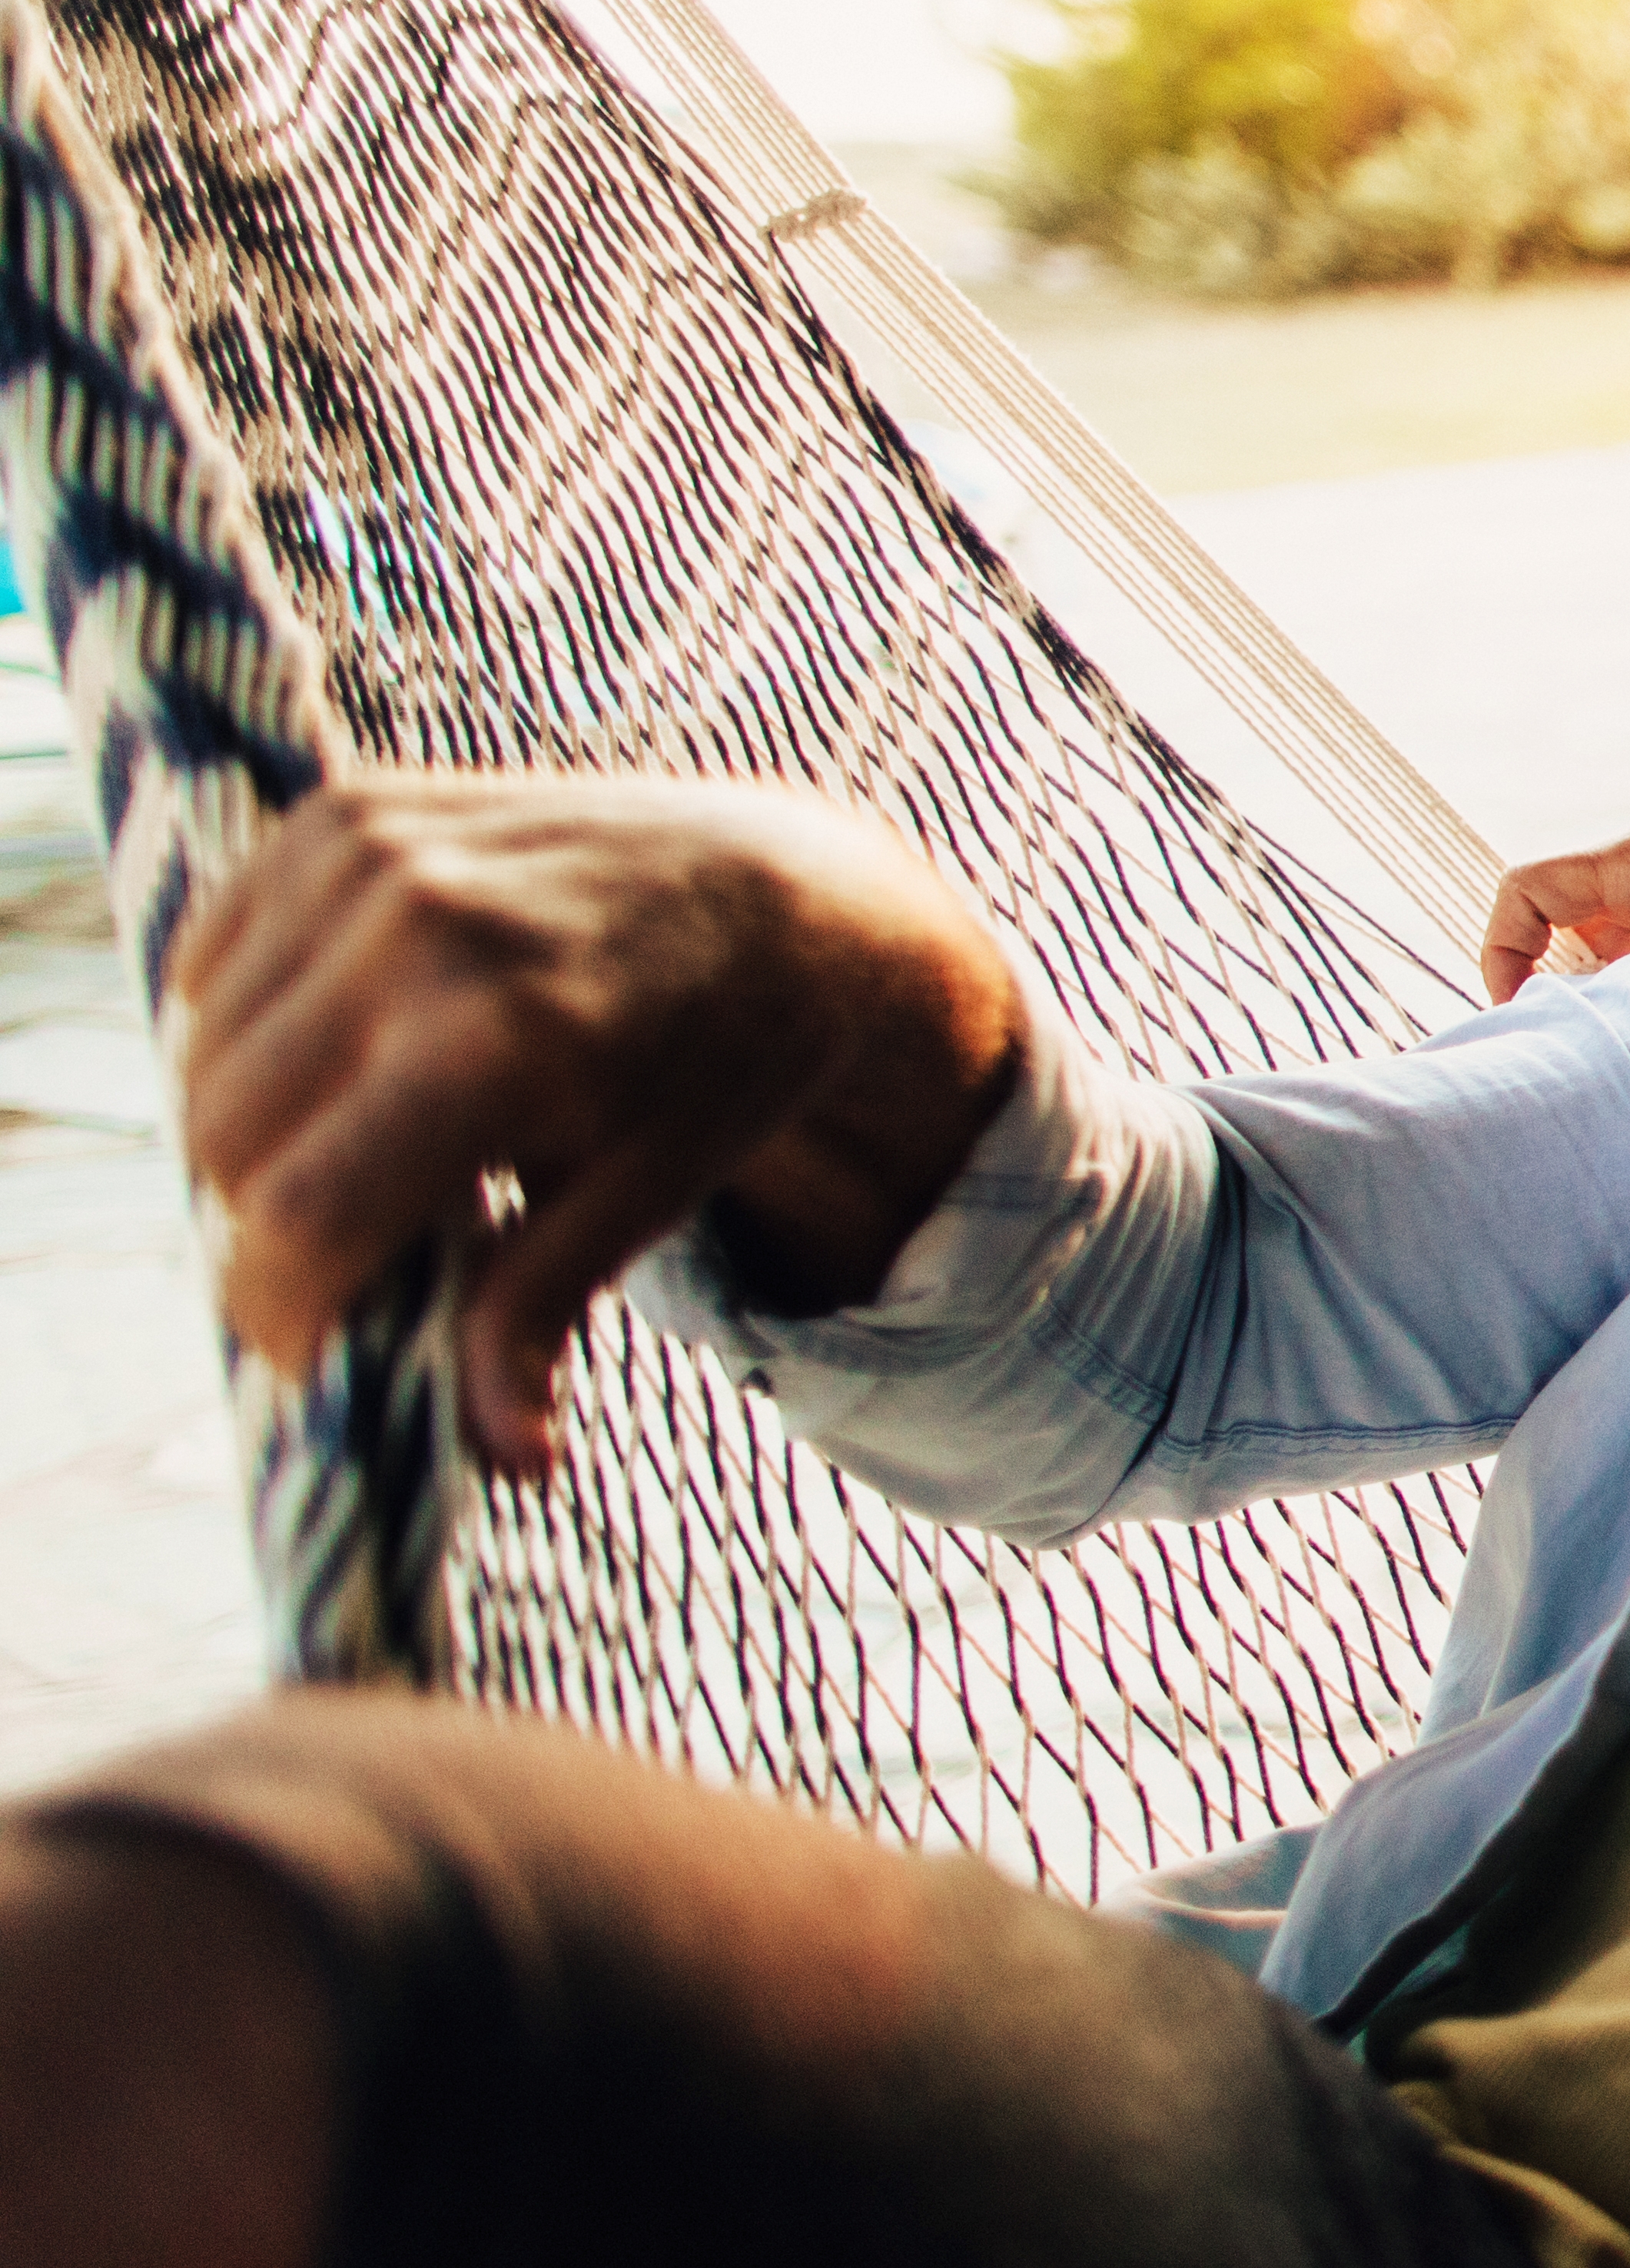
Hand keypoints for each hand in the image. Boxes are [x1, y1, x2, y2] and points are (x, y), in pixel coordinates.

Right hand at [170, 774, 1027, 1477]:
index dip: (281, 1307)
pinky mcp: (344, 808)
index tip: (304, 1345)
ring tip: (361, 1146)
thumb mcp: (654, 1192)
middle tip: (349, 1244)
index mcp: (501, 1044)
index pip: (301, 1215)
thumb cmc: (721, 1062)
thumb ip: (545, 1311)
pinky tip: (342, 1049)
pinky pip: (214, 956)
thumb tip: (510, 1459)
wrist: (786, 895)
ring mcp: (374, 855)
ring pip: (204, 1051)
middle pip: (227, 1140)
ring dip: (251, 1124)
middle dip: (267, 1219)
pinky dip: (246, 1023)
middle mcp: (425, 932)